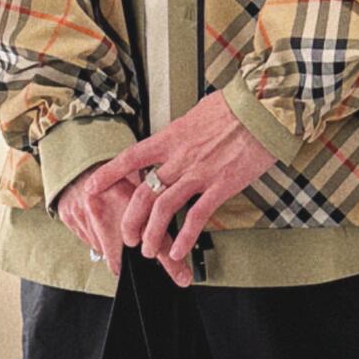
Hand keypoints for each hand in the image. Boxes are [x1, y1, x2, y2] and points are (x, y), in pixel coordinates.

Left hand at [61, 95, 282, 286]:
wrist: (264, 109)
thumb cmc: (236, 107)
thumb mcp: (199, 113)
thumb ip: (184, 132)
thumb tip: (179, 136)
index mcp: (172, 138)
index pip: (131, 158)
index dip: (109, 174)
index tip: (93, 187)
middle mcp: (180, 158)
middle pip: (143, 193)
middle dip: (130, 220)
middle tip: (127, 237)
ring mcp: (200, 173)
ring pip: (164, 209)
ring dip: (152, 234)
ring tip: (149, 251)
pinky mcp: (222, 186)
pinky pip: (197, 216)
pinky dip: (185, 237)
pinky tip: (179, 251)